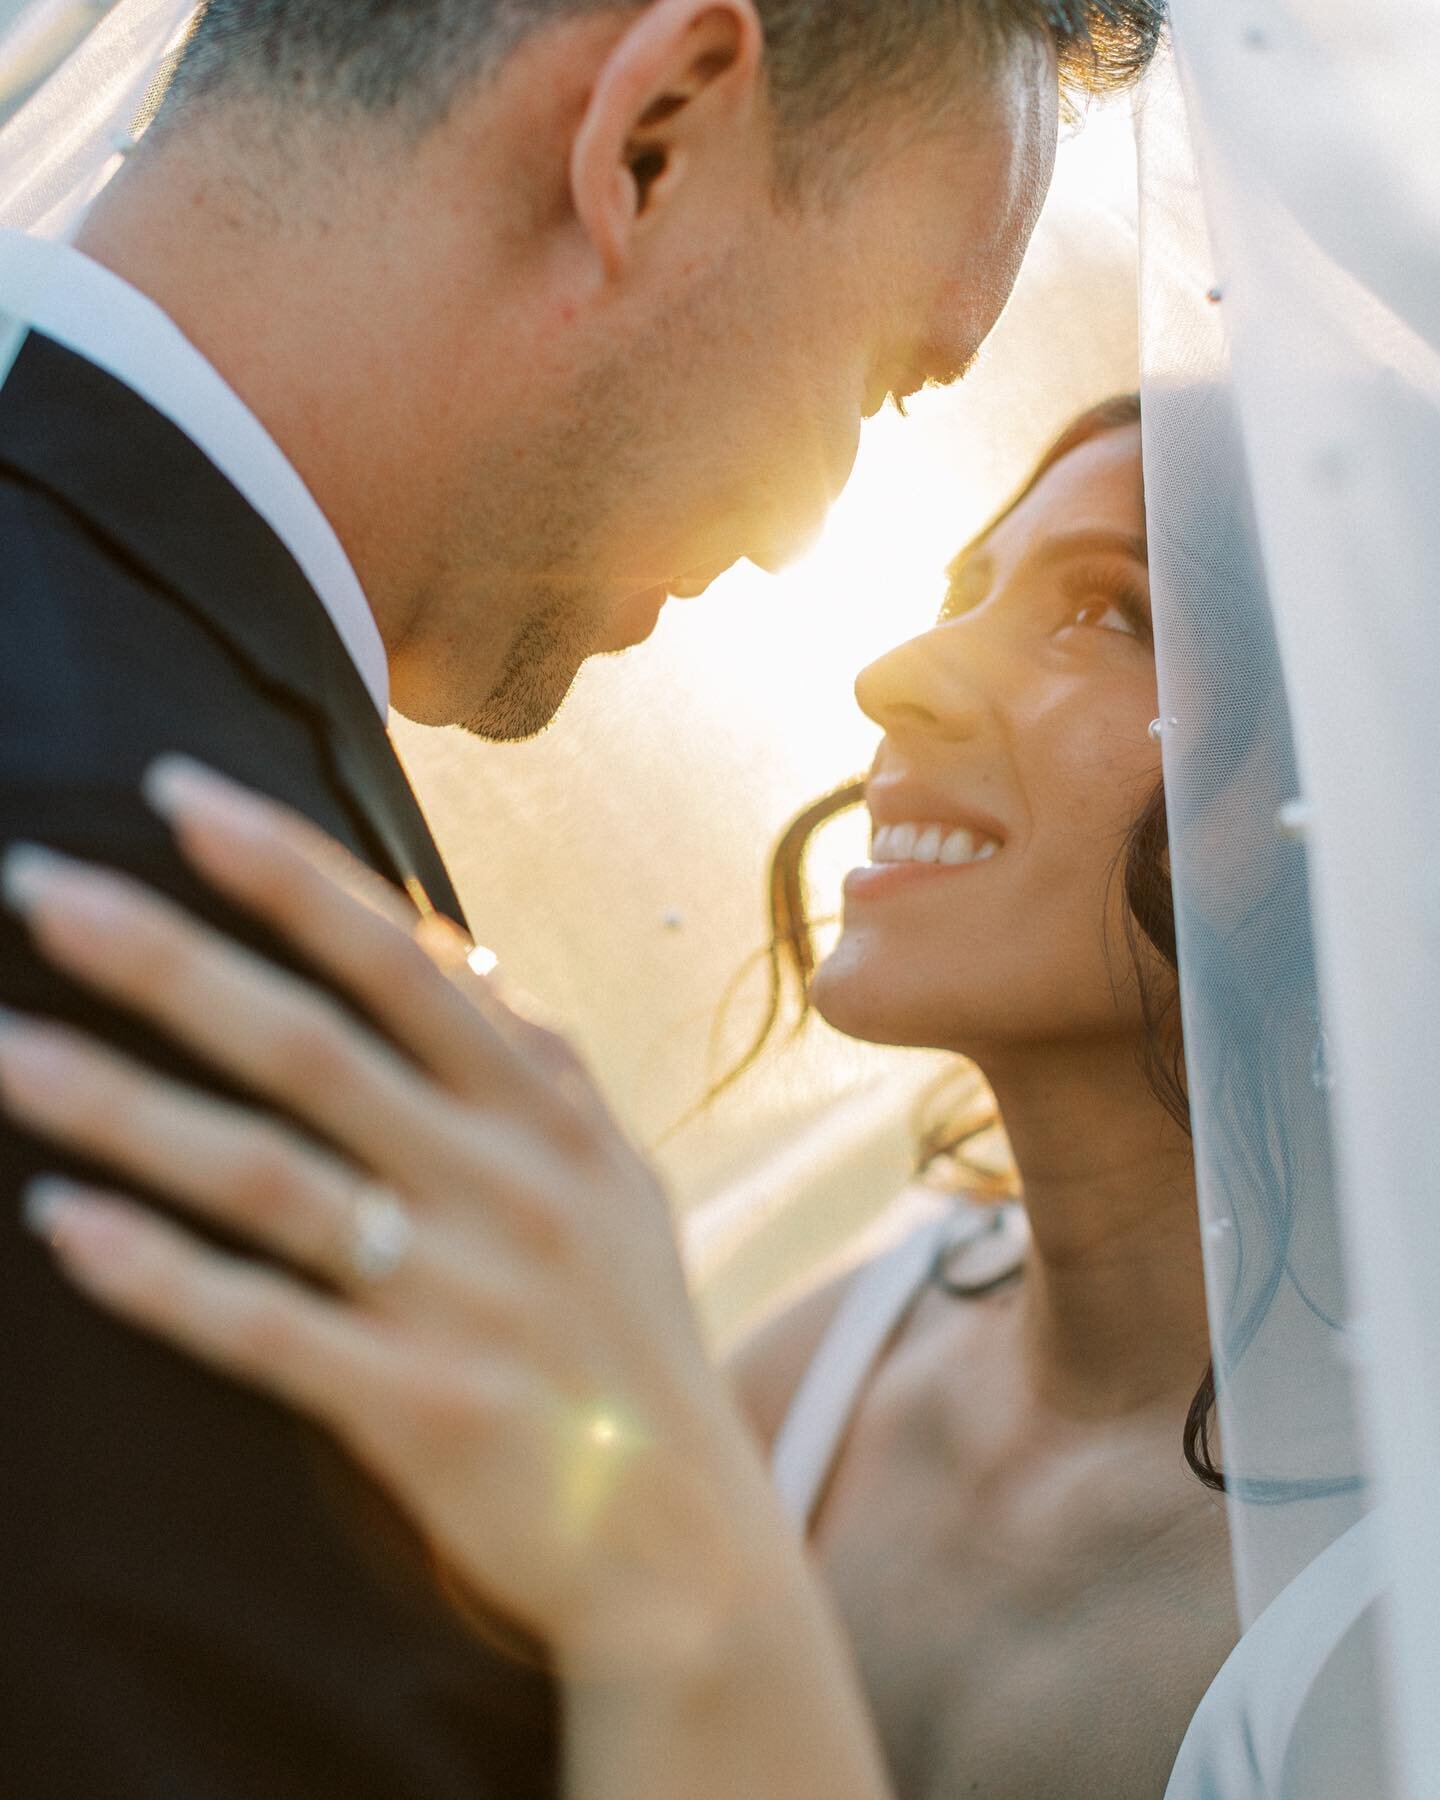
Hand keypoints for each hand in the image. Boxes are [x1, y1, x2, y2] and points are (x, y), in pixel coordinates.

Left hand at [0, 758, 783, 1675]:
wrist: (688, 1539)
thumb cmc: (630, 1340)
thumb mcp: (617, 1179)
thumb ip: (537, 1066)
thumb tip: (467, 955)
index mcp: (546, 1109)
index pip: (401, 953)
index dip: (289, 868)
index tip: (178, 793)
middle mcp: (504, 1179)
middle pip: (312, 1039)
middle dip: (171, 956)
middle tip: (37, 883)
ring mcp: (461, 1290)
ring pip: (265, 1173)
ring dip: (123, 1105)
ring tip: (2, 1048)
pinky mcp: (417, 1405)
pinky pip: (260, 1325)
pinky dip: (156, 1273)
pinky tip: (59, 1222)